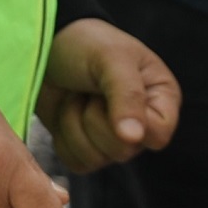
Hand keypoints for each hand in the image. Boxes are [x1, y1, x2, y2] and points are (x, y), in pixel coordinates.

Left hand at [38, 18, 181, 174]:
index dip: (134, 124)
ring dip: (74, 125)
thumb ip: (127, 96)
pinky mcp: (84, 148)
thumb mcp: (112, 61)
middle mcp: (141, 124)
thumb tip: (134, 138)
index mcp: (160, 98)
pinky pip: (75, 163)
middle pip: (123, 151)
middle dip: (95, 119)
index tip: (111, 98)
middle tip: (90, 90)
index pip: (159, 135)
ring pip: (96, 159)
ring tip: (76, 96)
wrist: (47, 45)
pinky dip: (63, 138)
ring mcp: (112, 139)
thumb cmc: (88, 44)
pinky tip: (66, 112)